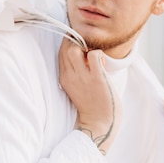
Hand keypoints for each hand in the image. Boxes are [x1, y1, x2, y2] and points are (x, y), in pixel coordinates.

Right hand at [59, 38, 121, 153]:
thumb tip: (82, 55)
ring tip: (93, 54)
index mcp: (64, 78)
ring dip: (85, 45)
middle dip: (76, 40)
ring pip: (74, 48)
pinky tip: (103, 63)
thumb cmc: (91, 104)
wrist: (99, 123)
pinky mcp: (96, 78)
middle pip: (65, 47)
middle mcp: (70, 76)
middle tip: (87, 45)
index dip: (69, 42)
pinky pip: (94, 55)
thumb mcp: (76, 87)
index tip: (78, 40)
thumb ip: (75, 72)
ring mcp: (82, 77)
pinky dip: (98, 53)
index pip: (60, 51)